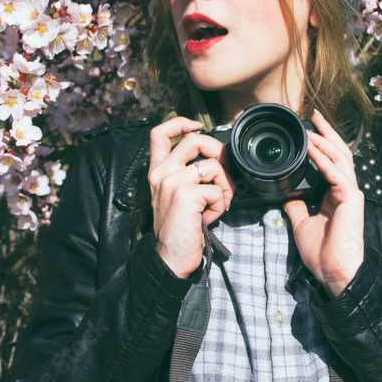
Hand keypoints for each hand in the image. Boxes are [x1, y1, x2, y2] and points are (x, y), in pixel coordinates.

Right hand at [148, 116, 234, 278]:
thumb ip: (186, 175)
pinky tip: (210, 217)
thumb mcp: (175, 197)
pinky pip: (216, 190)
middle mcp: (161, 173)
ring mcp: (172, 182)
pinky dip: (221, 205)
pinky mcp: (186, 194)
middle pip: (194, 139)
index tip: (197, 126)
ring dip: (225, 186)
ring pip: (212, 165)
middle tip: (223, 174)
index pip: (160, 133)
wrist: (170, 258)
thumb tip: (216, 161)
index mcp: (157, 171)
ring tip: (218, 204)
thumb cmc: (177, 230)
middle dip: (218, 152)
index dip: (180, 122)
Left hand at [283, 109, 364, 298]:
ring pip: (340, 158)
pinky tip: (312, 149)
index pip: (330, 161)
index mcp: (335, 194)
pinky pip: (336, 173)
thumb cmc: (322, 252)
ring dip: (324, 141)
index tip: (308, 130)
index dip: (321, 144)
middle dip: (327, 133)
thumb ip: (297, 205)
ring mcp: (350, 193)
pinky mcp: (351, 198)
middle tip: (314, 115)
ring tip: (312, 127)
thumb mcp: (302, 222)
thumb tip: (286, 193)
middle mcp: (345, 190)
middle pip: (339, 153)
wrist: (333, 271)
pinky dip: (323, 160)